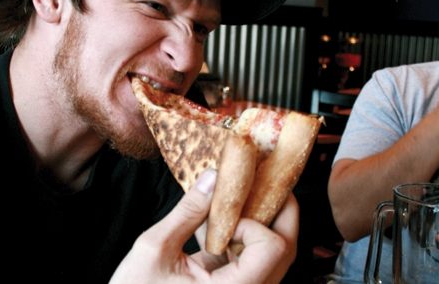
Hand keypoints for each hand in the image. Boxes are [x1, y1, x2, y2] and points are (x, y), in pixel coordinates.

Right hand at [109, 169, 298, 283]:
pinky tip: (222, 223)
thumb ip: (187, 212)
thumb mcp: (154, 248)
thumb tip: (212, 176)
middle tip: (260, 180)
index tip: (221, 214)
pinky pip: (255, 262)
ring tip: (241, 198)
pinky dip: (245, 238)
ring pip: (274, 256)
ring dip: (262, 222)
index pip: (271, 247)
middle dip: (277, 209)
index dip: (251, 222)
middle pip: (284, 250)